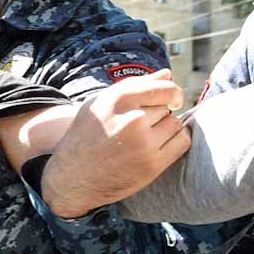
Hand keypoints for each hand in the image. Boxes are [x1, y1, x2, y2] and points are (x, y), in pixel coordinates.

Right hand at [37, 69, 189, 217]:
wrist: (72, 178)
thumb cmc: (86, 136)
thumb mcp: (100, 104)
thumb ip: (134, 86)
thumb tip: (168, 74)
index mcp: (117, 100)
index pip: (164, 88)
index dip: (172, 93)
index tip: (172, 100)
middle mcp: (132, 119)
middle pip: (166, 107)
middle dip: (158, 114)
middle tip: (139, 128)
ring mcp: (143, 144)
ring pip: (175, 124)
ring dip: (166, 129)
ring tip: (145, 139)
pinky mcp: (152, 165)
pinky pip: (182, 142)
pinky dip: (175, 143)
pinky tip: (158, 147)